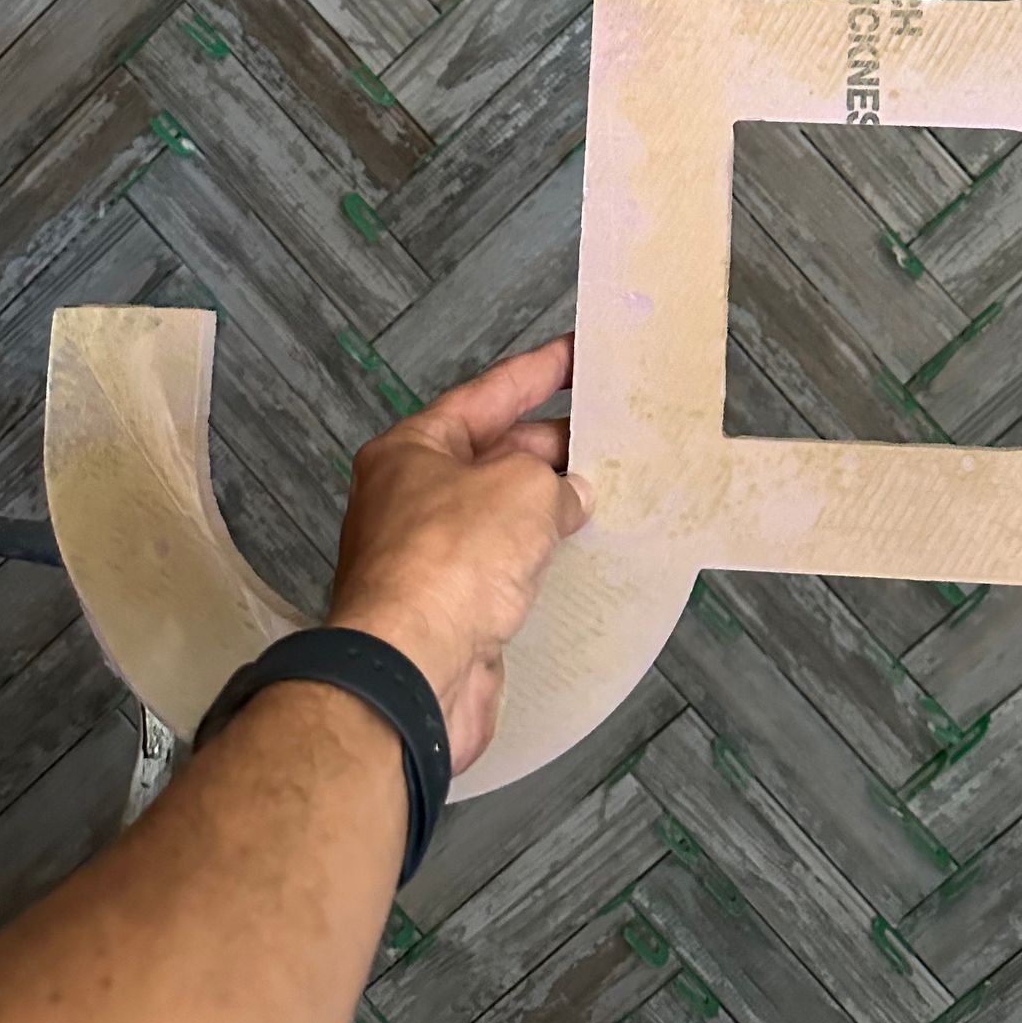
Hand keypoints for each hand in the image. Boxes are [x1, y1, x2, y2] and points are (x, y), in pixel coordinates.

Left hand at [325, 335, 590, 772]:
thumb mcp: (523, 487)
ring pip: (501, 518)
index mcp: (413, 451)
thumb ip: (557, 480)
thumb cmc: (454, 560)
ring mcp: (429, 560)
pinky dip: (540, 563)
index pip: (487, 395)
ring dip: (549, 508)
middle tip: (610, 429)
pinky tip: (581, 558)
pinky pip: (504, 572)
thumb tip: (571, 498)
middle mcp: (411, 500)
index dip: (538, 370)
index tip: (576, 351)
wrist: (413, 672)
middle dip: (551, 444)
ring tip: (609, 491)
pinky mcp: (450, 613)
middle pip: (493, 456)